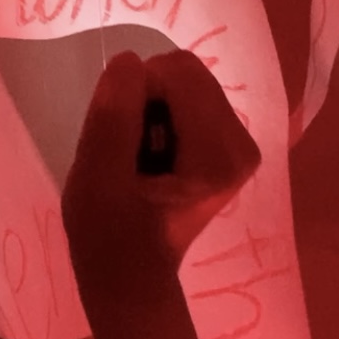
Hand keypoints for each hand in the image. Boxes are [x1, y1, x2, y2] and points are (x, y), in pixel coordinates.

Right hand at [61, 50, 259, 299]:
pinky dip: (159, 121)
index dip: (134, 95)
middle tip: (129, 154)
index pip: (176, 72)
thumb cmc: (108, 236)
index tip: (122, 142)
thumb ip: (114, 117)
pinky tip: (149, 160)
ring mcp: (239, 144)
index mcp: (219, 153)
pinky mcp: (228, 146)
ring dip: (149, 112)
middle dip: (145, 102)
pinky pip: (188, 101)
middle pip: (185, 74)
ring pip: (185, 84)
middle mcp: (242, 143)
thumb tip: (128, 60)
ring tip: (137, 161)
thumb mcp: (96, 178)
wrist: (129, 277)